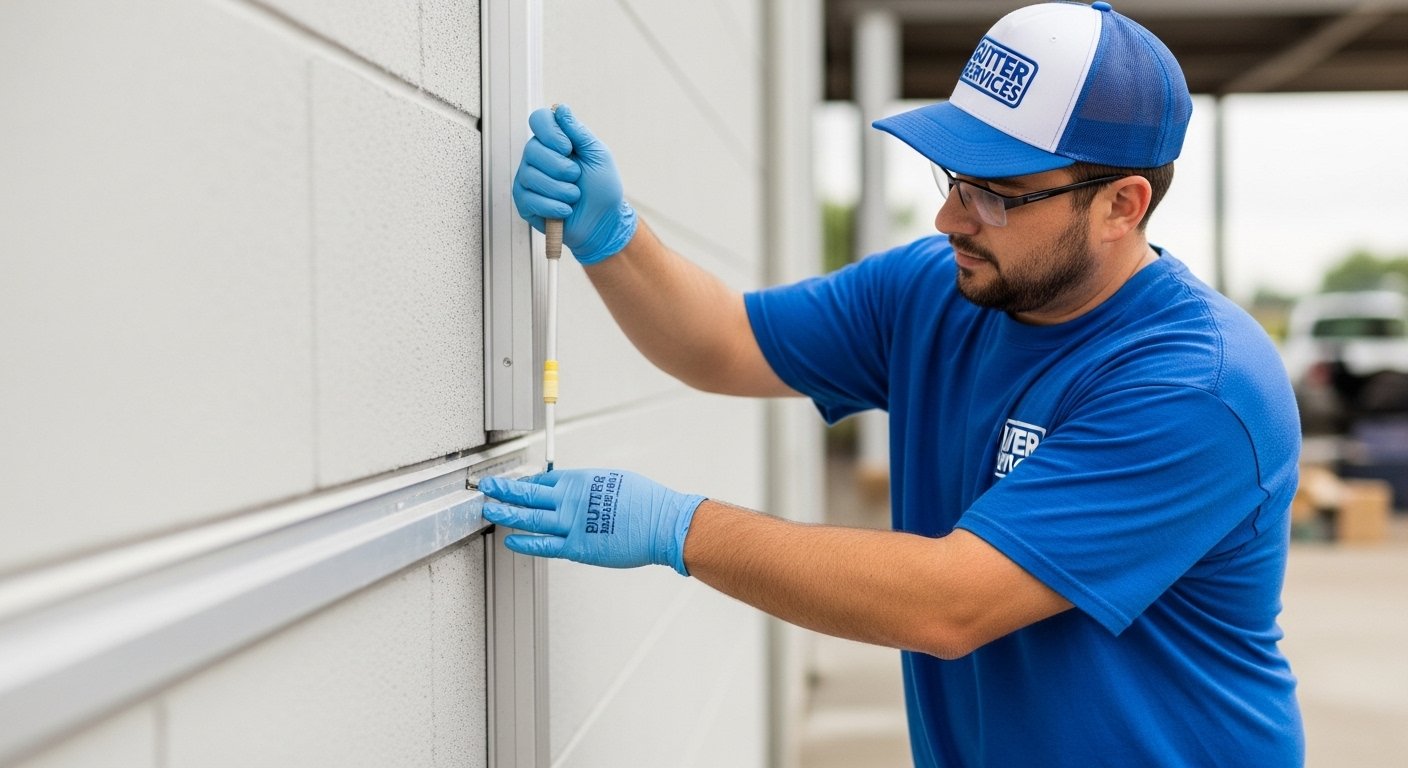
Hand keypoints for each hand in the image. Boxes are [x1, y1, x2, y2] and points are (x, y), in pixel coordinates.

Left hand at [478, 469, 704, 574]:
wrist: (662, 524)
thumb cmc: (644, 502)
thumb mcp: (613, 480)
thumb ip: (589, 487)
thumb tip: (577, 490)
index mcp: (579, 480)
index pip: (542, 480)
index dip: (523, 482)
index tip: (511, 484)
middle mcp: (570, 499)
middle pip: (527, 494)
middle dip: (502, 490)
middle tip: (485, 488)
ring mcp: (571, 524)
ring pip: (529, 518)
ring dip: (505, 513)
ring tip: (489, 510)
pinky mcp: (577, 547)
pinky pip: (544, 545)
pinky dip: (525, 542)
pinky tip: (511, 540)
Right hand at [511, 104, 637, 264]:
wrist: (603, 223)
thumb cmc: (603, 189)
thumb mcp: (597, 155)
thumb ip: (578, 132)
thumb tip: (560, 109)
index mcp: (555, 141)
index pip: (539, 120)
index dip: (551, 132)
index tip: (568, 148)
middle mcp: (538, 157)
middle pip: (532, 148)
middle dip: (561, 167)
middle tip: (577, 177)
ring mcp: (529, 179)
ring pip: (531, 175)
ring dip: (560, 189)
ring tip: (574, 196)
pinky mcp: (525, 202)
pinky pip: (530, 199)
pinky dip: (553, 206)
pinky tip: (565, 210)